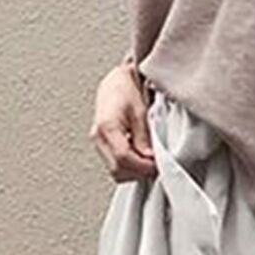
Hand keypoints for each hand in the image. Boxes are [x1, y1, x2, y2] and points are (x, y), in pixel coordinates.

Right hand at [88, 63, 156, 180]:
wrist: (115, 83)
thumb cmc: (126, 91)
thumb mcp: (140, 112)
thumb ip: (143, 137)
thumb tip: (149, 157)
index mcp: (107, 126)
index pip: (123, 157)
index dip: (142, 166)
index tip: (156, 166)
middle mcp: (98, 137)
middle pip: (117, 169)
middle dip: (138, 171)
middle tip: (155, 166)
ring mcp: (98, 143)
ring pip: (114, 170)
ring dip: (133, 171)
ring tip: (148, 161)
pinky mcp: (102, 146)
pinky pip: (114, 164)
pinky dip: (128, 166)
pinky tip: (139, 157)